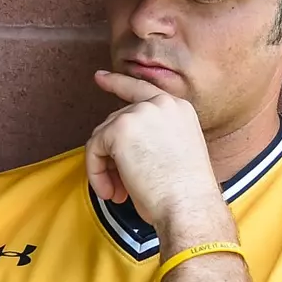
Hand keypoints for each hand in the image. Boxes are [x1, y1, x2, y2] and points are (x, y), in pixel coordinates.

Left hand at [86, 72, 228, 233]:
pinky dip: (96, 173)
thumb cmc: (184, 193)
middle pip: (116, 122)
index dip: (117, 83)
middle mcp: (160, 104)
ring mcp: (139, 113)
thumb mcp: (173, 153)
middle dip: (113, 156)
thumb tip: (116, 148)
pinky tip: (111, 192)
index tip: (100, 77)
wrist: (189, 204)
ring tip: (118, 192)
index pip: (142, 89)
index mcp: (178, 109)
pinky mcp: (119, 129)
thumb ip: (149, 139)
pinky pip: (93, 149)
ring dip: (105, 168)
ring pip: (102, 137)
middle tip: (120, 188)